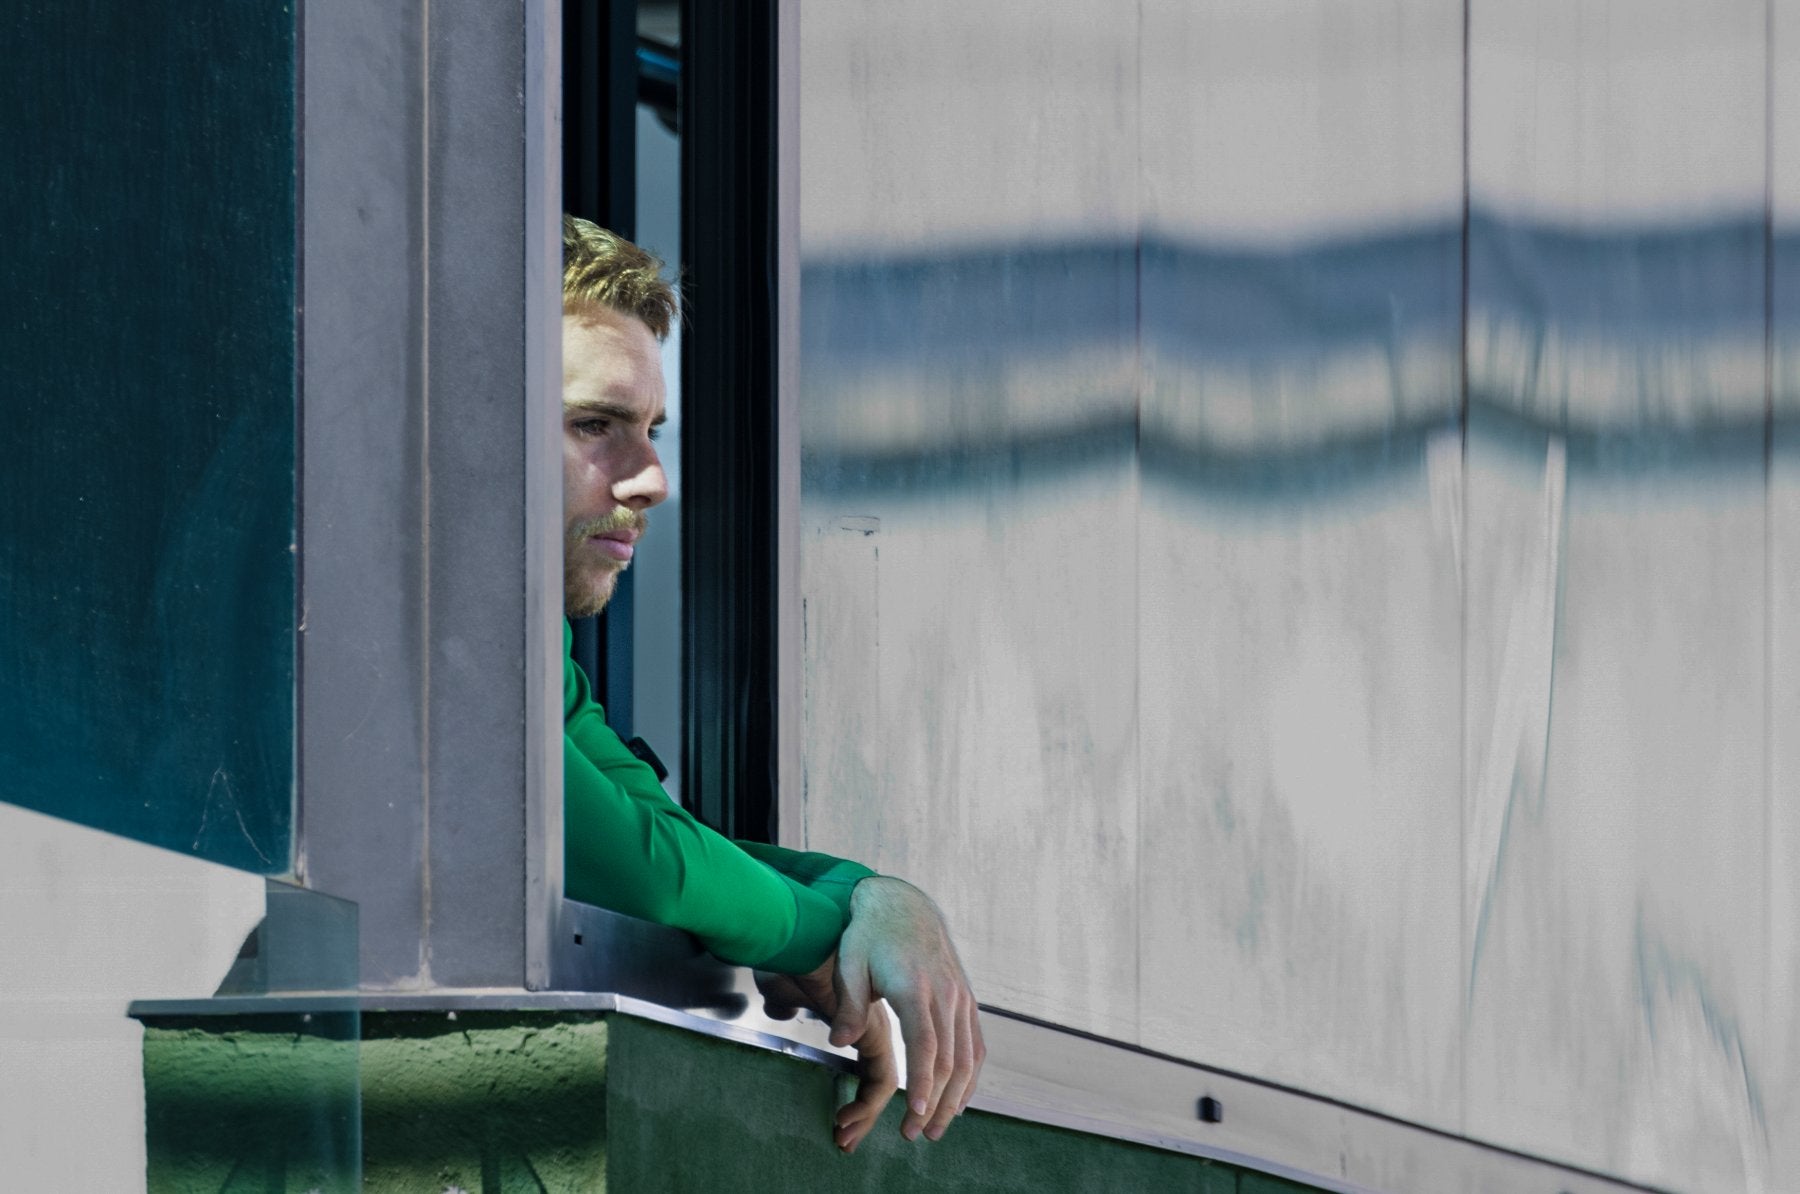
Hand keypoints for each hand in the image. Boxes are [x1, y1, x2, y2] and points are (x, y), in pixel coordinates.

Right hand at [754, 956, 898, 1153]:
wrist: (801, 935)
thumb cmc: (791, 956)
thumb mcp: (787, 986)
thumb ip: (788, 1000)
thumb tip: (782, 1007)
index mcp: (860, 1014)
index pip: (872, 1066)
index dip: (861, 1100)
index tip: (842, 1123)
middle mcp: (874, 1023)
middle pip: (881, 1081)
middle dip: (865, 1116)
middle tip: (846, 1140)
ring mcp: (876, 1028)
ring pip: (884, 1085)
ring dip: (866, 1117)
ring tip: (845, 1138)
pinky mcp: (873, 1032)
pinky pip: (881, 1079)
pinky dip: (867, 1106)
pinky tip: (844, 1119)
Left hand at [829, 876, 983, 1143]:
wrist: (903, 904)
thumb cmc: (869, 934)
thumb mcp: (850, 961)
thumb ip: (848, 1003)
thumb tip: (840, 1041)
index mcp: (915, 985)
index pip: (925, 1042)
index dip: (922, 1080)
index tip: (914, 1111)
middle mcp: (946, 992)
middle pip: (949, 1058)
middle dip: (935, 1102)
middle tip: (915, 1134)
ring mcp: (961, 995)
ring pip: (968, 1056)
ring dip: (955, 1096)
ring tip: (936, 1128)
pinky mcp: (966, 998)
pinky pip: (976, 1043)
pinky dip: (970, 1076)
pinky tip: (957, 1099)